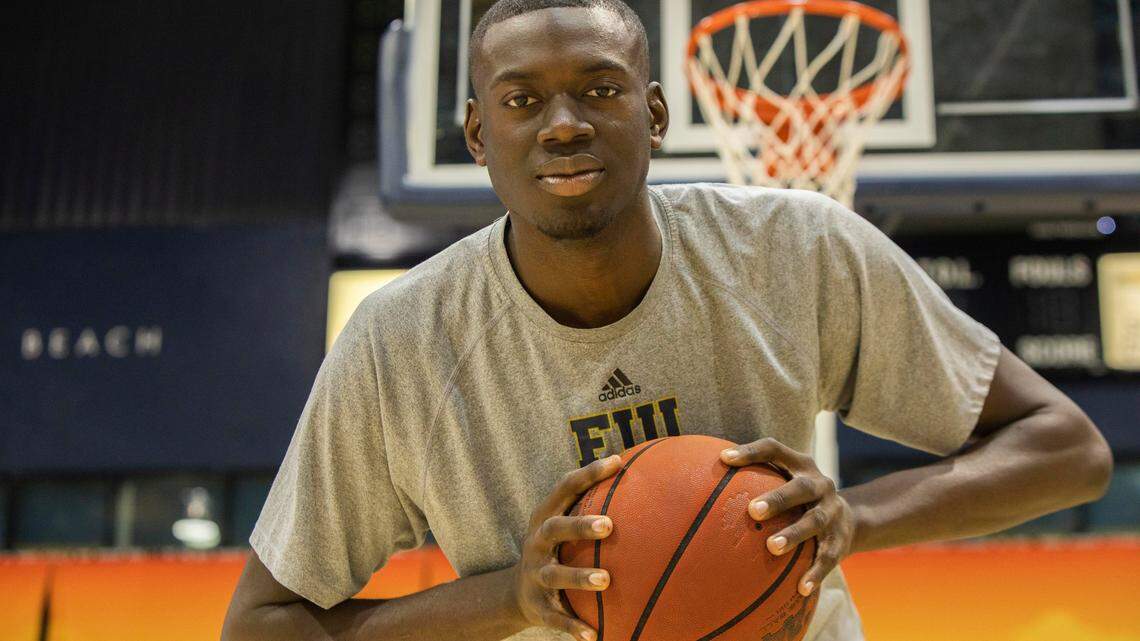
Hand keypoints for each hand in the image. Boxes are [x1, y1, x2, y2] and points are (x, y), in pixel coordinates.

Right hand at [509, 454, 622, 640]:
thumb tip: (643, 475)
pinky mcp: (538, 607)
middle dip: (579, 525)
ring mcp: (535, 575)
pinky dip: (573, 627)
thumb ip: (592, 504)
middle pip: (555, 529)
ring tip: (606, 579)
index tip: (616, 463)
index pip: (564, 488)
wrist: (513, 594)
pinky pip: (556, 618)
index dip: (588, 474)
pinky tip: (594, 636)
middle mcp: (537, 543)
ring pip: (555, 575)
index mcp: (545, 517)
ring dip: (579, 577)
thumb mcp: (562, 524)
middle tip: (609, 525)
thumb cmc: (555, 549)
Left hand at [720, 438, 854, 596]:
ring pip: (814, 522)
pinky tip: (800, 587)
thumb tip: (697, 485)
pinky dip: (815, 573)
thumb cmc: (797, 500)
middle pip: (800, 488)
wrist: (852, 520)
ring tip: (772, 547)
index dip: (750, 452)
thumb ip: (751, 479)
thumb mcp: (783, 482)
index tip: (723, 459)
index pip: (774, 450)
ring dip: (794, 534)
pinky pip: (827, 557)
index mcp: (800, 466)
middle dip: (778, 499)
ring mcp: (832, 512)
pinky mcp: (840, 540)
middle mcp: (820, 485)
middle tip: (752, 510)